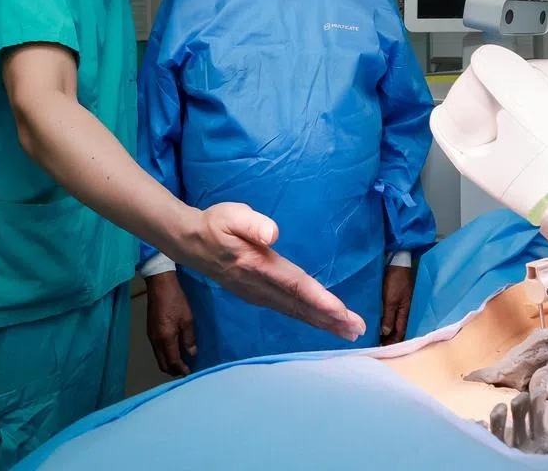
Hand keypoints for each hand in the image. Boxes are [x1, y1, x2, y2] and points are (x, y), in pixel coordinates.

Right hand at [145, 271, 195, 376]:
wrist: (159, 286)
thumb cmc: (176, 301)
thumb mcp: (187, 319)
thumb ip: (189, 338)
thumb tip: (192, 354)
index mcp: (165, 339)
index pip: (172, 361)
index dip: (181, 369)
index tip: (189, 373)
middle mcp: (155, 341)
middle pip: (162, 363)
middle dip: (173, 370)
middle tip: (185, 370)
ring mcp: (151, 336)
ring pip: (159, 357)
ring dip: (169, 363)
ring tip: (181, 362)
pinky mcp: (150, 331)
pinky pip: (157, 350)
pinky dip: (165, 355)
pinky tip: (174, 350)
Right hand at [192, 203, 366, 341]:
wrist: (190, 243)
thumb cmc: (215, 225)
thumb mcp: (232, 215)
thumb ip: (253, 223)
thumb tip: (272, 234)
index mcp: (259, 266)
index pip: (295, 285)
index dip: (319, 300)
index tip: (342, 312)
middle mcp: (260, 287)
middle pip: (301, 306)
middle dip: (330, 319)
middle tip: (357, 330)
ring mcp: (259, 295)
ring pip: (296, 312)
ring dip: (323, 323)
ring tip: (349, 332)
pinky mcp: (258, 297)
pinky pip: (289, 311)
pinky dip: (309, 319)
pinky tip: (324, 323)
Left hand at [380, 264, 414, 345]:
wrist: (397, 265)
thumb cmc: (395, 282)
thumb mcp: (391, 300)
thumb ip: (389, 317)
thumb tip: (386, 333)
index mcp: (405, 313)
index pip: (400, 333)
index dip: (392, 342)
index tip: (382, 349)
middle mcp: (404, 311)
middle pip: (398, 330)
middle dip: (390, 339)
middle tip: (377, 345)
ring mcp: (401, 305)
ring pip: (395, 323)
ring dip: (387, 331)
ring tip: (376, 337)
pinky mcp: (395, 300)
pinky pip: (392, 315)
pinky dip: (386, 322)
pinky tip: (379, 324)